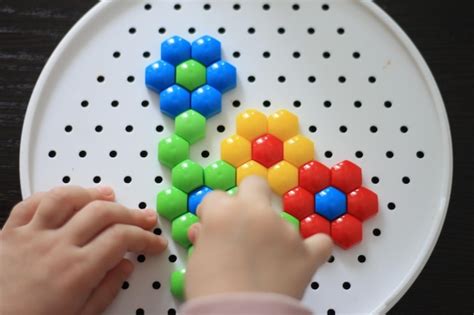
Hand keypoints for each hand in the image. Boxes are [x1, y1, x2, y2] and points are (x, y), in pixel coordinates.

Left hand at [0, 186, 167, 314]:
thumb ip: (105, 290)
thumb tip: (125, 266)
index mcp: (77, 271)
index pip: (122, 238)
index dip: (145, 237)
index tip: (154, 242)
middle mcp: (56, 247)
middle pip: (102, 212)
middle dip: (131, 213)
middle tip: (144, 218)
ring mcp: (31, 236)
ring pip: (66, 198)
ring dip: (92, 194)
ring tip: (109, 195)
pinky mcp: (9, 233)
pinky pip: (31, 202)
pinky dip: (52, 195)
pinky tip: (66, 198)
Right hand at [186, 176, 332, 299]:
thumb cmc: (210, 292)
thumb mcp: (197, 262)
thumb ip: (204, 239)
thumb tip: (205, 232)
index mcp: (224, 212)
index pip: (215, 198)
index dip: (212, 213)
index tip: (212, 226)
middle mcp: (257, 213)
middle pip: (255, 185)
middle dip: (248, 196)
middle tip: (243, 222)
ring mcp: (285, 231)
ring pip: (282, 219)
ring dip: (274, 233)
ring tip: (266, 262)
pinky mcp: (307, 252)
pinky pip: (320, 241)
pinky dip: (312, 247)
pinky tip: (303, 255)